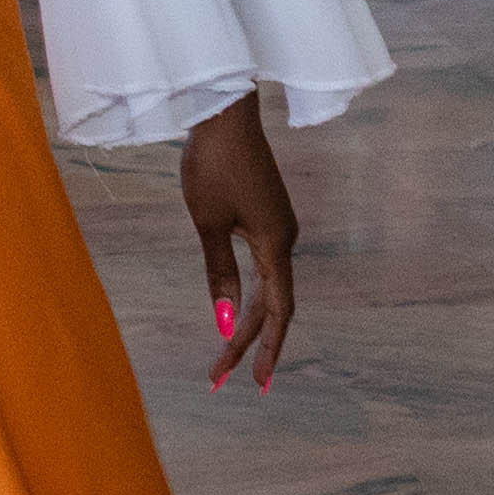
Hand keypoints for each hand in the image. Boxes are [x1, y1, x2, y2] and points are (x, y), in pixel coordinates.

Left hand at [181, 96, 298, 391]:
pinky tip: (238, 310)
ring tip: (226, 355)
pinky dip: (252, 295)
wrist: (223, 111)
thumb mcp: (209, 224)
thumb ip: (221, 274)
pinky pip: (264, 266)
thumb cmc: (212, 165)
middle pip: (273, 304)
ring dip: (250, 321)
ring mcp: (278, 225)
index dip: (266, 350)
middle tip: (220, 378)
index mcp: (275, 243)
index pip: (278, 312)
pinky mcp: (267, 214)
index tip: (255, 384)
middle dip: (248, 343)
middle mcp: (284, 238)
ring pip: (269, 287)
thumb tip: (228, 321)